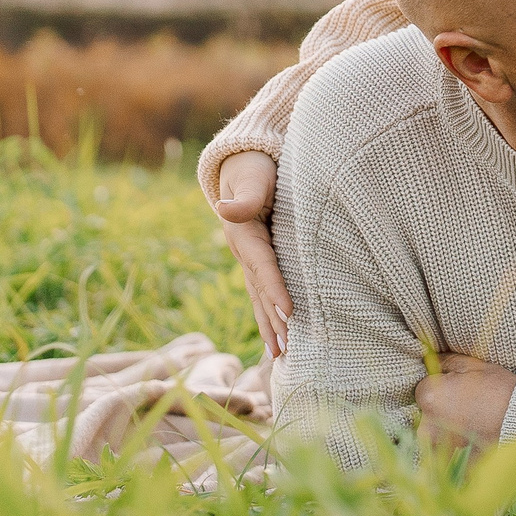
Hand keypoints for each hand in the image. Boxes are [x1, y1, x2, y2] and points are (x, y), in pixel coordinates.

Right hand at [213, 152, 291, 359]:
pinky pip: (263, 290)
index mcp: (245, 233)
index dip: (276, 290)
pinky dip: (269, 312)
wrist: (244, 161)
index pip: (264, 266)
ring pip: (260, 296)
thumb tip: (226, 210)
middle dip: (272, 320)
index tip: (289, 314)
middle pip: (260, 290)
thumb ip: (246, 194)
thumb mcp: (252, 176)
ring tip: (279, 354)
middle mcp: (244, 251)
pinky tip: (278, 331)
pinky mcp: (258, 258)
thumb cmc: (255, 167)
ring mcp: (249, 257)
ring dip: (269, 324)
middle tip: (285, 351)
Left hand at [414, 354, 515, 450]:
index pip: (423, 389)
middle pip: (426, 413)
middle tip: (468, 404)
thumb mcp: (474, 366)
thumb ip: (447, 361)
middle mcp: (427, 425)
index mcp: (430, 398)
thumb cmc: (499, 390)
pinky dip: (458, 444)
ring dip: (449, 427)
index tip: (458, 387)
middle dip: (442, 408)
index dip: (441, 385)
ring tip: (474, 420)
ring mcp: (438, 448)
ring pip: (436, 433)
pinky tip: (476, 436)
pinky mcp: (450, 462)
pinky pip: (448, 452)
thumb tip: (432, 359)